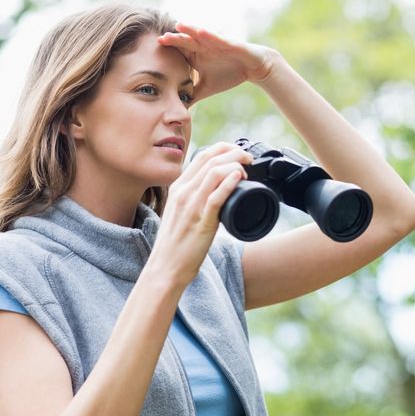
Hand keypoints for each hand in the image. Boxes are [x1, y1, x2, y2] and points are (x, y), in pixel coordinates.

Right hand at [147, 142, 252, 288]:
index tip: (237, 153)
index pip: (202, 156)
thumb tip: (217, 191)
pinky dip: (229, 183)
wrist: (166, 266)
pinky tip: (239, 177)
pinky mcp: (201, 222)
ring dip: (235, 164)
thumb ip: (194, 198)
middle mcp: (183, 192)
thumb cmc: (176, 243)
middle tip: (248, 158)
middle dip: (233, 152)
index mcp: (178, 187)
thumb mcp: (181, 212)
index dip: (223, 149)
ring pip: (214, 173)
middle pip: (210, 159)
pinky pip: (215, 197)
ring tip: (247, 168)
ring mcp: (191, 206)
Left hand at [157, 23, 278, 102]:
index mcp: (195, 56)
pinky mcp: (228, 43)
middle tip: (160, 39)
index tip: (152, 53)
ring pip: (199, 35)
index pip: (178, 53)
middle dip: (174, 39)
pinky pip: (218, 38)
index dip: (167, 52)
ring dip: (189, 30)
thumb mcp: (206, 88)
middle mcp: (202, 47)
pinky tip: (202, 32)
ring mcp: (215, 43)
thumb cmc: (229, 74)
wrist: (252, 67)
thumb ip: (192, 95)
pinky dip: (210, 35)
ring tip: (178, 26)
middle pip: (185, 42)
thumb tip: (178, 108)